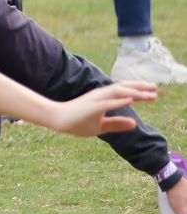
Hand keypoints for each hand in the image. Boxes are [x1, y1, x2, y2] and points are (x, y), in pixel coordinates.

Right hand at [43, 82, 157, 136]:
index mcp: (103, 98)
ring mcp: (95, 100)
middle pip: (124, 87)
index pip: (124, 91)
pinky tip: (131, 100)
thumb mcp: (101, 126)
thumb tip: (135, 124)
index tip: (153, 92)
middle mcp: (101, 95)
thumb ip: (117, 124)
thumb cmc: (76, 122)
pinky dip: (120, 101)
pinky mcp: (91, 107)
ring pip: (118, 92)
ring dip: (135, 93)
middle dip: (141, 87)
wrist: (56, 119)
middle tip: (156, 88)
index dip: (139, 90)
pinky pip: (108, 103)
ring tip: (148, 95)